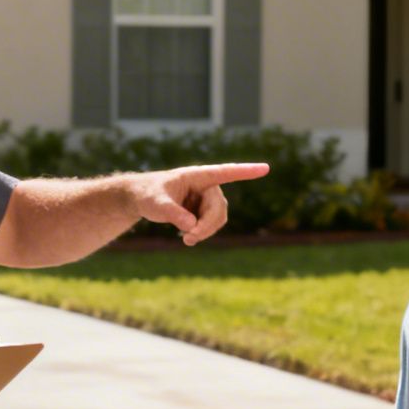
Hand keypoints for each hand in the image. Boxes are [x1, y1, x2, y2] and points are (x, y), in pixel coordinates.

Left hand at [128, 163, 269, 246]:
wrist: (142, 200)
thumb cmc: (148, 195)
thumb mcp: (155, 204)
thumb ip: (172, 213)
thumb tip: (191, 225)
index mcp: (197, 176)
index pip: (225, 172)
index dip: (245, 171)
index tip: (266, 168)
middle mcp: (207, 186)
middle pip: (218, 208)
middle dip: (207, 225)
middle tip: (189, 239)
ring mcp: (207, 199)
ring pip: (218, 219)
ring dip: (205, 231)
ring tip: (186, 240)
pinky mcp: (204, 211)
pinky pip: (211, 225)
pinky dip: (202, 233)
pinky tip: (187, 236)